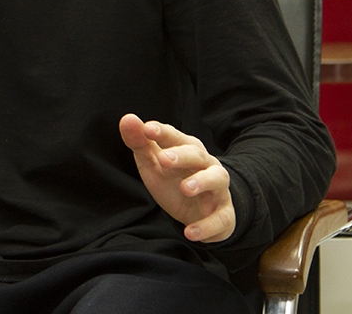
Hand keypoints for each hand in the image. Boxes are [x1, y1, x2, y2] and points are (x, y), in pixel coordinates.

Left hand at [118, 113, 234, 242]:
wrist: (199, 212)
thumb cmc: (174, 181)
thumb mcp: (153, 163)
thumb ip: (140, 143)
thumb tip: (127, 119)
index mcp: (188, 149)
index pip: (175, 137)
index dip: (162, 132)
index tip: (147, 129)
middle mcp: (206, 165)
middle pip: (197, 155)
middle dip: (182, 156)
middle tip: (164, 159)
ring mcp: (217, 189)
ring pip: (216, 180)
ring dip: (202, 182)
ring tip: (185, 188)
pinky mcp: (224, 214)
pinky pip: (220, 219)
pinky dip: (207, 226)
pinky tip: (191, 232)